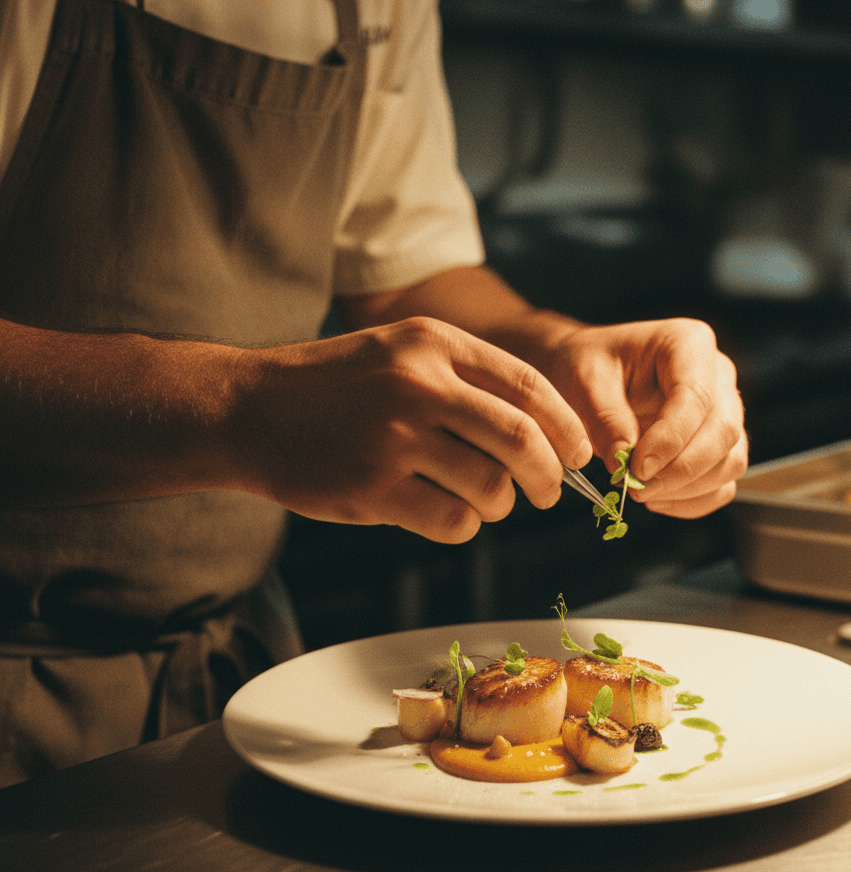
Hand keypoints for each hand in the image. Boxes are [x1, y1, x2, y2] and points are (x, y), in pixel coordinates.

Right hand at [240, 317, 591, 542]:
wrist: (249, 409)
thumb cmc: (334, 386)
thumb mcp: (399, 353)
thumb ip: (465, 381)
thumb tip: (540, 437)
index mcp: (433, 344)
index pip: (530, 387)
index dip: (567, 428)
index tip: (579, 454)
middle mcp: (419, 385)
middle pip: (522, 439)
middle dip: (551, 476)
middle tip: (551, 493)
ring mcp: (394, 437)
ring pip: (491, 488)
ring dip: (501, 506)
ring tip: (487, 504)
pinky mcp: (372, 488)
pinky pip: (452, 522)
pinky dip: (464, 527)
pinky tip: (448, 517)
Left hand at [543, 319, 746, 518]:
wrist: (590, 376)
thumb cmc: (590, 367)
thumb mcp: (586, 381)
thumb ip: (606, 418)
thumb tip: (625, 461)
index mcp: (688, 343)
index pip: (696, 396)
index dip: (670, 439)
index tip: (637, 467)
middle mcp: (716, 374)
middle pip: (723, 432)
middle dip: (680, 470)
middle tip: (637, 488)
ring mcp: (724, 410)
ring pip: (730, 461)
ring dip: (688, 489)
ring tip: (641, 493)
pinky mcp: (720, 445)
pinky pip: (723, 482)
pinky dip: (693, 501)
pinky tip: (657, 499)